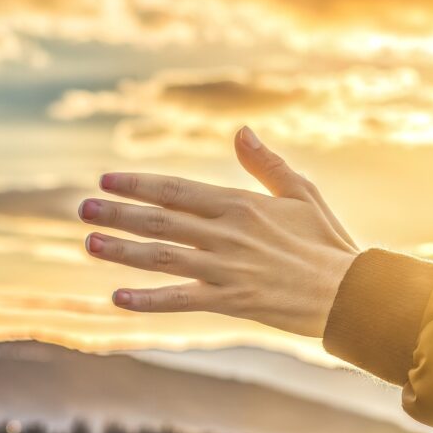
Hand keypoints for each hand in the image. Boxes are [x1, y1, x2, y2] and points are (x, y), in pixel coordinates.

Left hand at [79, 126, 361, 337]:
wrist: (349, 292)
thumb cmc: (327, 241)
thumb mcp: (302, 193)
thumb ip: (266, 163)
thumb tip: (240, 132)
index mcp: (241, 205)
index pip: (177, 191)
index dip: (138, 184)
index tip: (106, 179)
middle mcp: (227, 235)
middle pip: (160, 221)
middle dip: (118, 213)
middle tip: (83, 208)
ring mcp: (226, 269)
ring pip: (162, 257)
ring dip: (121, 250)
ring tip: (89, 243)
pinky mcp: (230, 300)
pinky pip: (180, 299)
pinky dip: (147, 299)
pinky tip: (117, 297)